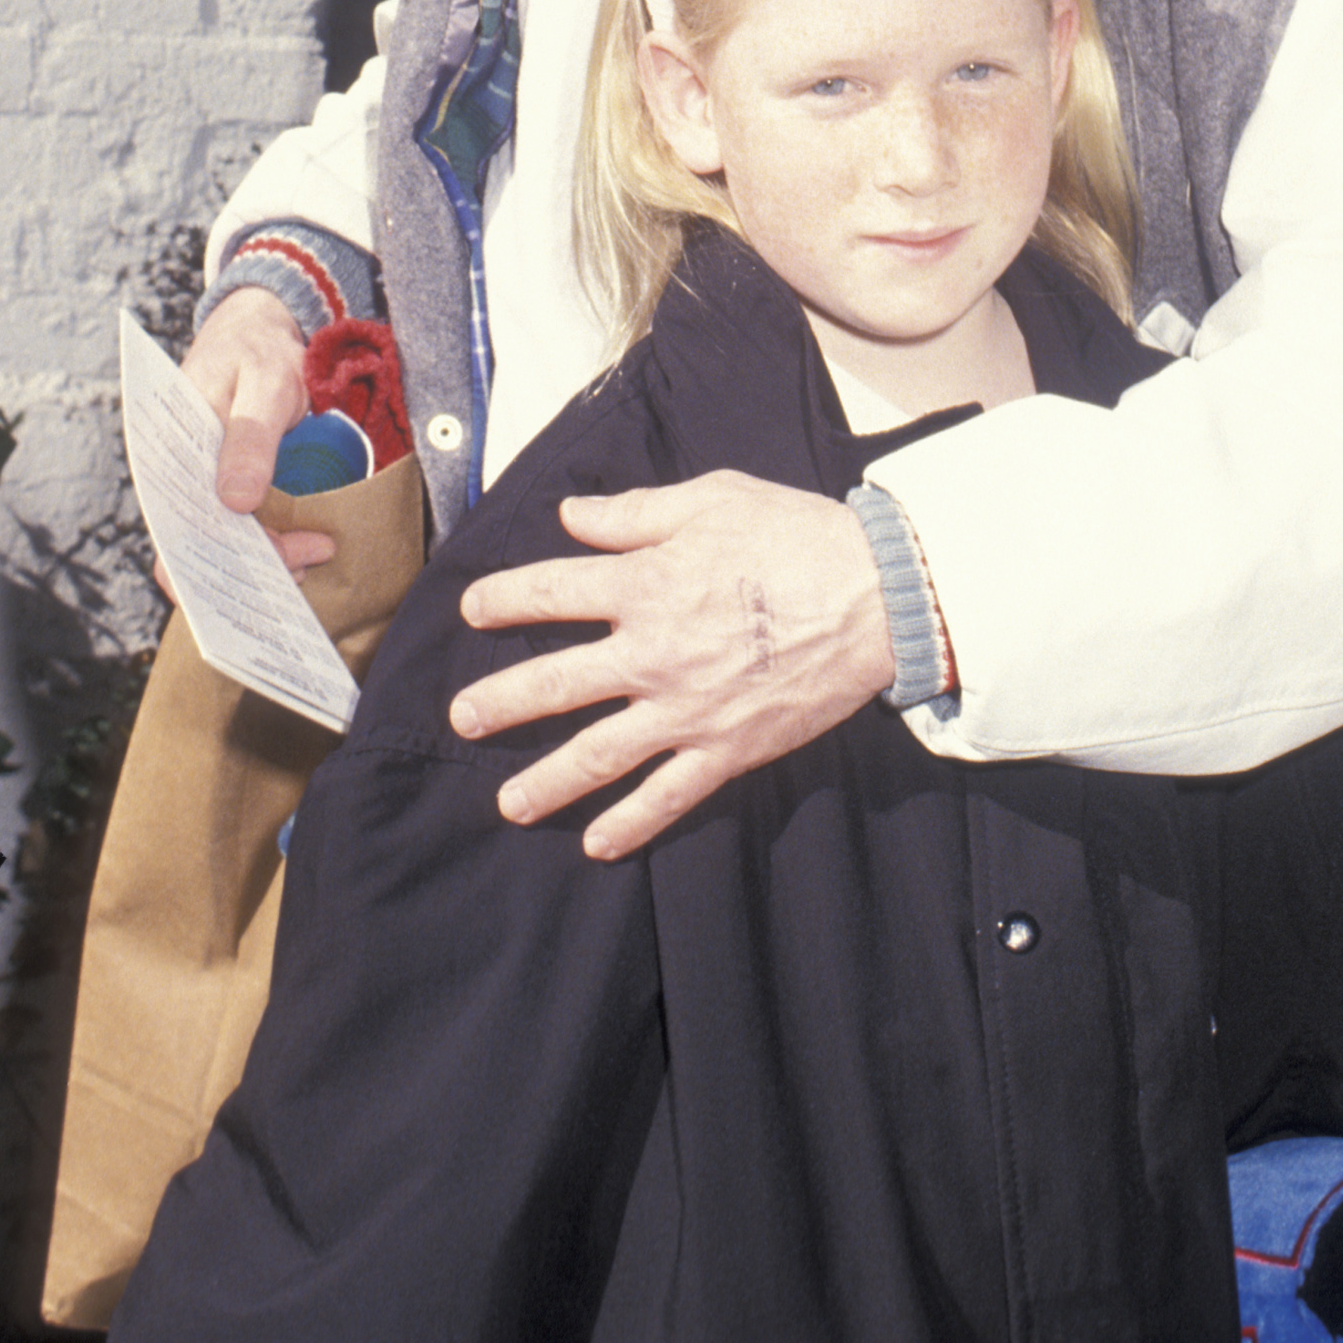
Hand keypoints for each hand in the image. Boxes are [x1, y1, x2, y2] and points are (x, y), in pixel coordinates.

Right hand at [168, 288, 331, 580]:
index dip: (221, 559)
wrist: (258, 332)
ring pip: (221, 543)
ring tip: (314, 551)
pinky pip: (237, 528)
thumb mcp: (264, 385)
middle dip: (254, 566)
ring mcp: (198, 485)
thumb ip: (250, 438)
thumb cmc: (259, 353)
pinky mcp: (222, 486)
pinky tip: (302, 544)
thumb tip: (234, 501)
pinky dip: (268, 541)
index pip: (179, 527)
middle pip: (201, 546)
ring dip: (265, 559)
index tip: (284, 557)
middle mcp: (175, 478)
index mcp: (167, 453)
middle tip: (309, 560)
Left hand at [448, 470, 896, 858]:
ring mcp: (685, 709)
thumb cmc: (797, 536)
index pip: (549, 592)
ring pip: (596, 754)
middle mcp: (651, 651)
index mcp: (644, 582)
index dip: (503, 600)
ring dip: (545, 782)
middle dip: (499, 703)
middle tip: (462, 719)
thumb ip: (634, 512)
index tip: (471, 610)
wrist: (879, 596)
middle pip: (553, 683)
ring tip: (507, 804)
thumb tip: (571, 515)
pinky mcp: (726, 750)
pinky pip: (667, 796)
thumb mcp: (714, 498)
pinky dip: (630, 825)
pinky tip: (597, 844)